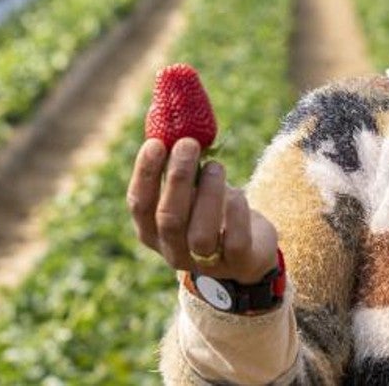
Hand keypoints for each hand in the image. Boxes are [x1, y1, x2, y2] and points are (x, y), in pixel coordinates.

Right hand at [127, 137, 277, 284]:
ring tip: (216, 166)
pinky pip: (234, 241)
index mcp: (153, 231)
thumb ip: (180, 170)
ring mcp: (205, 262)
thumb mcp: (192, 192)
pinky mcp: (237, 263)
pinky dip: (235, 213)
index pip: (139, 205)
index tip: (156, 143)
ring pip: (200, 234)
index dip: (145, 174)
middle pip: (168, 218)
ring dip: (208, 194)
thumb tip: (175, 125)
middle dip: (178, 178)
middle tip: (189, 144)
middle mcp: (173, 250)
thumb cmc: (212, 210)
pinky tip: (237, 193)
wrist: (250, 249)